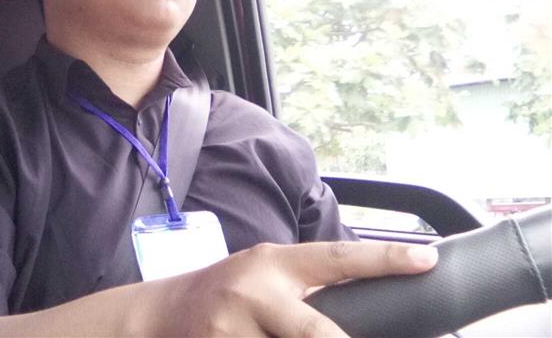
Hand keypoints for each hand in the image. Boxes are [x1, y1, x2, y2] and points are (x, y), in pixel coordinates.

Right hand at [145, 241, 437, 337]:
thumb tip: (365, 300)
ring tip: (292, 336)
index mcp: (274, 263)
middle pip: (318, 332)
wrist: (162, 313)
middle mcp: (256, 293)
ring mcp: (233, 329)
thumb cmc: (226, 290)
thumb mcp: (264, 272)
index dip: (383, 258)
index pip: (336, 258)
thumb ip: (305, 284)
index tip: (426, 259)